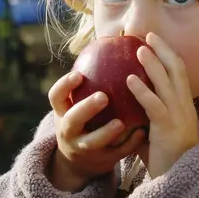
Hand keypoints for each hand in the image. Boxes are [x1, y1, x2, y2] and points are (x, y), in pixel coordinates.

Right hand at [47, 71, 145, 191]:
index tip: (79, 74)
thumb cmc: (86, 118)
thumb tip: (115, 37)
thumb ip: (92, 78)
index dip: (64, 86)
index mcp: (63, 111)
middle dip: (86, 109)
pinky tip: (142, 132)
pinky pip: (115, 154)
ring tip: (121, 122)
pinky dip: (129, 144)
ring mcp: (83, 148)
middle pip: (72, 120)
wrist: (81, 160)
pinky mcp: (101, 161)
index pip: (56, 96)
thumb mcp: (78, 101)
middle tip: (104, 97)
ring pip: (91, 142)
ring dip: (106, 132)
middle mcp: (69, 130)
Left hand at [126, 32, 198, 177]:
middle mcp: (184, 106)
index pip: (179, 72)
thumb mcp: (156, 130)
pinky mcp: (168, 128)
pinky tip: (129, 80)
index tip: (156, 40)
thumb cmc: (165, 157)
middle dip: (164, 50)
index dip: (169, 54)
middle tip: (148, 35)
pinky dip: (142, 90)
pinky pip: (154, 105)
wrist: (178, 180)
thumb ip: (146, 114)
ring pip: (167, 82)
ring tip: (138, 50)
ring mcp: (178, 116)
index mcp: (184, 105)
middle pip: (177, 69)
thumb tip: (125, 99)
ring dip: (153, 64)